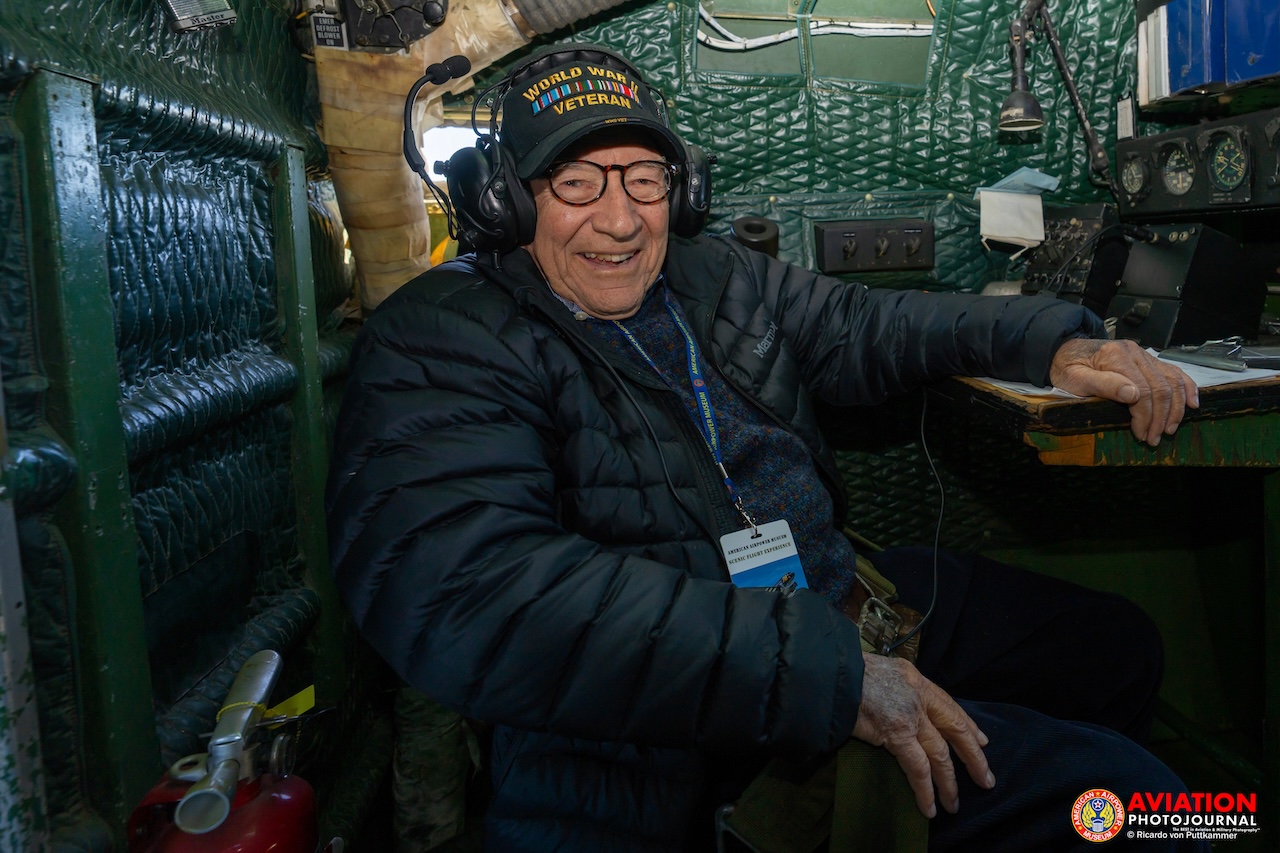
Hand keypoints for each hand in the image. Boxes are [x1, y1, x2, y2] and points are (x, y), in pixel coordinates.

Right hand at [852, 653, 994, 817]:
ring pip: (939, 754)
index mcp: (914, 678)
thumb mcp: (880, 671)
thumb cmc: (846, 674)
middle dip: (972, 756)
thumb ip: (896, 688)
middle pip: (954, 728)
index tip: (981, 741)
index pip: (948, 704)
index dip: (967, 725)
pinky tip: (930, 806)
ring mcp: (909, 714)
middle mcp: (918, 694)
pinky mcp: (896, 733)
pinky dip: (925, 789)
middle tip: (985, 778)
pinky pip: (917, 768)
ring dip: (949, 782)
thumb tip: (899, 705)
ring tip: (953, 803)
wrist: (828, 674)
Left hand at [1048, 337, 1199, 445]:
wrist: (1064, 351)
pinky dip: (1187, 388)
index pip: (1143, 391)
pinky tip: (1192, 404)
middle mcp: (1135, 352)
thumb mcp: (1075, 379)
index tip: (1140, 434)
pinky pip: (1174, 372)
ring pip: (1173, 381)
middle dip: (1161, 417)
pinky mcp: (1148, 359)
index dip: (1145, 416)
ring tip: (1168, 429)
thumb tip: (1134, 395)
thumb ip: (1103, 385)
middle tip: (1154, 439)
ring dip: (1175, 408)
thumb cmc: (1066, 368)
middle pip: (1161, 388)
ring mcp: (1143, 354)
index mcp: (1116, 356)